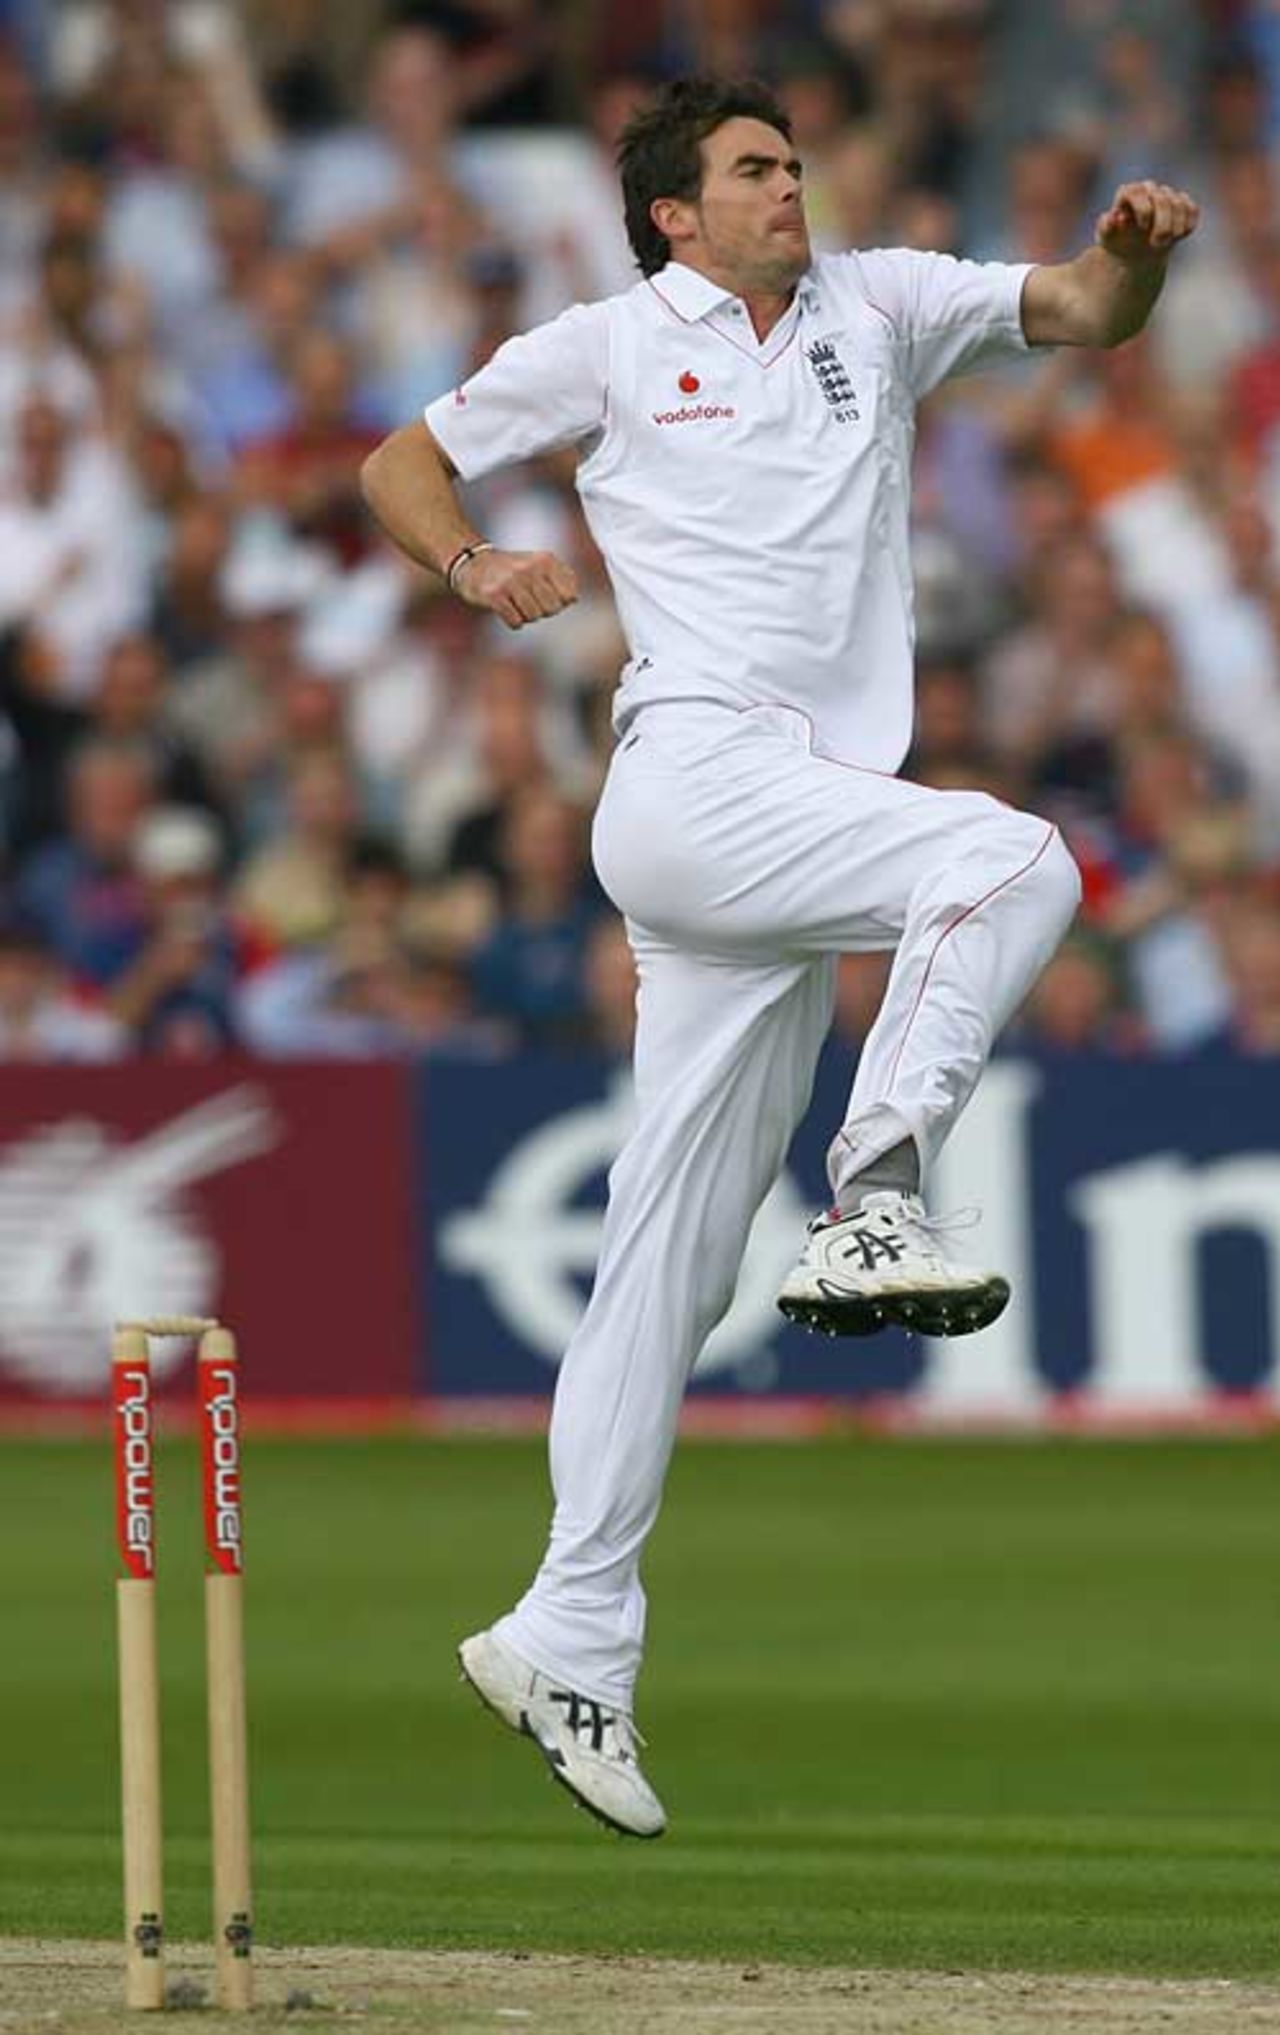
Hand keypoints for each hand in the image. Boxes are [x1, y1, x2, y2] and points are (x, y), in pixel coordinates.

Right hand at [454, 547, 578, 629]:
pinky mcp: (494, 595)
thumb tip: (574, 598)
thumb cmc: (512, 569)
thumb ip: (562, 578)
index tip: (547, 596)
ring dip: (525, 615)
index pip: (570, 596)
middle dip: (543, 611)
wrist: (473, 563)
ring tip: (515, 602)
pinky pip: (516, 622)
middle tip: (528, 600)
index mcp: (545, 559)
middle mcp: (530, 568)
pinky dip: (513, 621)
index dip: (560, 602)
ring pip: (534, 617)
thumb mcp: (540, 564)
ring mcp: (511, 581)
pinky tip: (505, 608)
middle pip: (553, 609)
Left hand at [1095, 180, 1198, 260]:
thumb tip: (1112, 217)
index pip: (1138, 191)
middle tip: (1156, 245)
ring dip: (1175, 227)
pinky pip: (1192, 209)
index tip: (1142, 227)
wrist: (1132, 252)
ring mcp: (1167, 196)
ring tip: (1166, 244)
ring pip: (1180, 203)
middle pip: (1163, 199)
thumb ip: (1106, 227)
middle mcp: (1149, 189)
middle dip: (1162, 224)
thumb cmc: (1117, 242)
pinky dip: (1188, 224)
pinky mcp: (1183, 205)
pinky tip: (1178, 237)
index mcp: (1129, 192)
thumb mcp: (1106, 239)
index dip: (1142, 208)